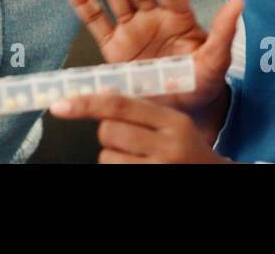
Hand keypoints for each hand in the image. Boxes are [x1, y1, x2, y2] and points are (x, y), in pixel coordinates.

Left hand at [50, 91, 233, 163]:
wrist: (214, 177)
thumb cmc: (187, 149)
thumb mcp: (174, 122)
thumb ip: (141, 108)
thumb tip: (99, 93)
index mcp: (173, 121)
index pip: (120, 105)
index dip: (86, 103)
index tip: (59, 105)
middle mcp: (168, 146)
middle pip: (109, 131)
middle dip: (108, 132)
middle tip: (126, 137)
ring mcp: (159, 168)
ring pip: (107, 156)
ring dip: (112, 155)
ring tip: (136, 156)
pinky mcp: (150, 181)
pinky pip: (112, 173)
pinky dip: (117, 167)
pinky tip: (136, 165)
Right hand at [64, 0, 243, 125]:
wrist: (179, 111)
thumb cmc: (201, 84)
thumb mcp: (215, 62)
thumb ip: (224, 33)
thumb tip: (239, 2)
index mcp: (179, 17)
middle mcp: (153, 17)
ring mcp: (131, 29)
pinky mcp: (113, 47)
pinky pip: (96, 22)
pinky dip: (83, 2)